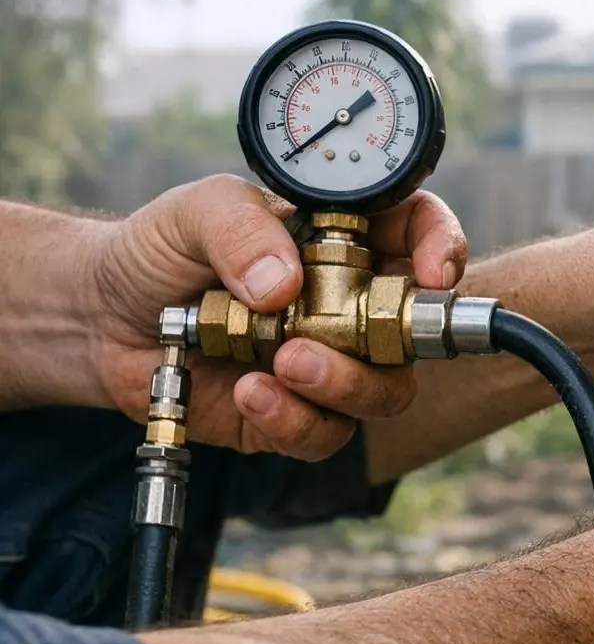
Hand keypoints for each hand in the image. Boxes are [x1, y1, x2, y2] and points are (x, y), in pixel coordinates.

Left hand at [89, 175, 465, 458]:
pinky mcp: (292, 413)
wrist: (99, 319)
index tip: (433, 271)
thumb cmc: (156, 250)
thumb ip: (241, 228)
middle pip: (416, 328)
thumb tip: (285, 284)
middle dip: (395, 336)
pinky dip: (293, 419)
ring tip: (284, 363)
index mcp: (343, 240)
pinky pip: (323, 433)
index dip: (443, 248)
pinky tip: (249, 391)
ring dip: (344, 383)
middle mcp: (348, 302)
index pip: (419, 234)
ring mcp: (326, 361)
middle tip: (341, 328)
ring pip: (384, 391)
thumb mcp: (197, 210)